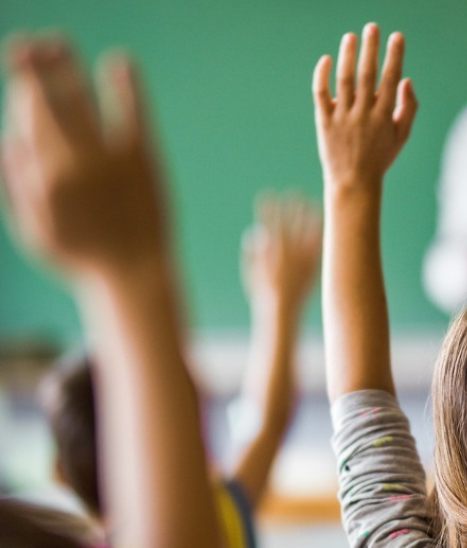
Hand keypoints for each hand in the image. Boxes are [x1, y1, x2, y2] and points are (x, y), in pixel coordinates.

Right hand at [0, 37, 167, 281]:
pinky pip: (132, 114)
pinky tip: (120, 61)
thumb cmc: (79, 256)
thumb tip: (7, 139)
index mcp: (43, 178)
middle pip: (48, 102)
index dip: (21, 87)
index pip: (26, 120)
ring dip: (67, 66)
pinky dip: (126, 86)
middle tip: (30, 43)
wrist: (134, 274)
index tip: (18, 65)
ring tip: (57, 43)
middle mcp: (72, 164)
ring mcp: (109, 160)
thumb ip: (14, 185)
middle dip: (35, 67)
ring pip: (81, 102)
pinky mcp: (143, 160)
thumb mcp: (32, 228)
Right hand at [242, 190, 321, 314]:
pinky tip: (324, 223)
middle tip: (294, 191)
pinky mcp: (313, 266)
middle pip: (290, 224)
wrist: (282, 311)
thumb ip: (252, 252)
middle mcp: (287, 253)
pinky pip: (318, 245)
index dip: (268, 208)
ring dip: (309, 216)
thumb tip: (255, 233)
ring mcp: (302, 259)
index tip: (268, 193)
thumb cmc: (263, 293)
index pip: (268, 223)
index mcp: (270, 252)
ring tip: (314, 202)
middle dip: (291, 207)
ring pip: (307, 232)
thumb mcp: (251, 272)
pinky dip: (320, 233)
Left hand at [313, 24, 418, 190]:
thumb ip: (408, 108)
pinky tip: (326, 58)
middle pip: (367, 74)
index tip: (397, 37)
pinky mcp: (325, 121)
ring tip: (351, 36)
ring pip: (344, 80)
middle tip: (372, 27)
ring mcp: (343, 117)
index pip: (391, 79)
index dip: (395, 56)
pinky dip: (322, 75)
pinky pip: (321, 94)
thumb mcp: (402, 136)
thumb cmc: (381, 157)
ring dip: (348, 56)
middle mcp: (364, 114)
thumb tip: (406, 80)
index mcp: (385, 116)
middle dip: (371, 48)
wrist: (354, 183)